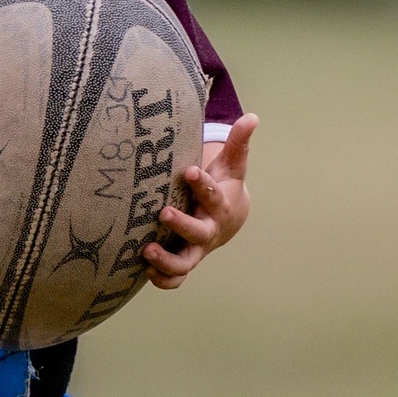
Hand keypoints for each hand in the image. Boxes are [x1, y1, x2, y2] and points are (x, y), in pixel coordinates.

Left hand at [143, 112, 257, 290]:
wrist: (227, 221)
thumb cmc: (223, 188)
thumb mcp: (231, 166)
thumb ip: (238, 143)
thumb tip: (252, 116)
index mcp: (218, 205)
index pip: (212, 195)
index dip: (202, 184)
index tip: (189, 171)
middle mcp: (208, 230)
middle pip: (198, 232)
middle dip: (182, 224)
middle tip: (162, 212)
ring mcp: (196, 249)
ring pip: (185, 263)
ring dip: (167, 261)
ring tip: (146, 250)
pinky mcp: (184, 262)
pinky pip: (176, 279)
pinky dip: (163, 280)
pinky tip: (145, 272)